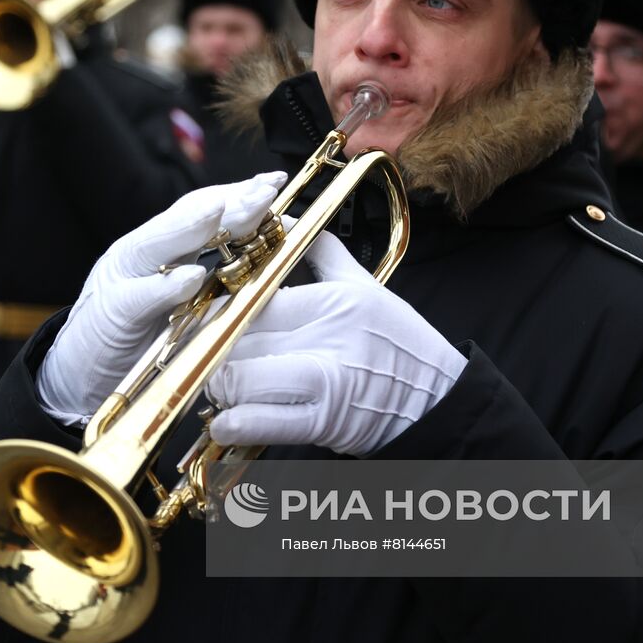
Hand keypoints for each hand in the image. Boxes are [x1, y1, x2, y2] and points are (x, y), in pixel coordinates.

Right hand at [37, 172, 288, 424]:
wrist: (77, 377)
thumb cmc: (136, 341)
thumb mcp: (179, 305)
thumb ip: (209, 279)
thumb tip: (263, 259)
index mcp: (159, 249)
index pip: (199, 208)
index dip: (237, 193)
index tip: (274, 183)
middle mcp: (139, 254)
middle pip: (185, 217)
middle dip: (230, 202)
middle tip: (268, 193)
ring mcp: (121, 280)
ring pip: (158, 244)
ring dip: (196, 228)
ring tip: (230, 213)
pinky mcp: (111, 315)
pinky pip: (138, 297)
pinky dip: (165, 287)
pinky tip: (191, 278)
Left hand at [207, 230, 466, 456]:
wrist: (438, 399)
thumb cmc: (401, 343)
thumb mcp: (366, 286)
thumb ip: (322, 251)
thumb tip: (288, 219)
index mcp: (332, 300)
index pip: (253, 300)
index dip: (218, 313)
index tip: (204, 321)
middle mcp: (326, 336)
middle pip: (238, 338)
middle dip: (211, 350)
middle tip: (204, 357)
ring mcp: (325, 379)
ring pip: (240, 377)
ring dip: (219, 387)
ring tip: (219, 389)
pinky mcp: (324, 421)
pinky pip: (262, 421)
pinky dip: (234, 423)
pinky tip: (227, 422)